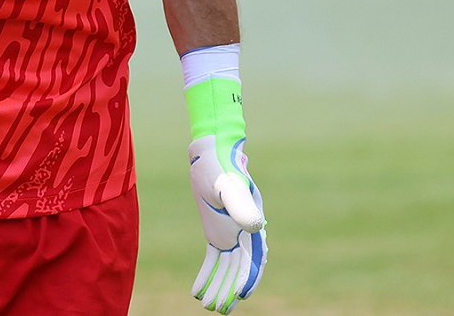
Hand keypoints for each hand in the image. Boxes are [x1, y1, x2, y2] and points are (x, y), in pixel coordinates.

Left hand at [188, 134, 265, 312]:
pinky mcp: (217, 232)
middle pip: (240, 268)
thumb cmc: (220, 167)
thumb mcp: (228, 186)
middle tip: (219, 309)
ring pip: (226, 267)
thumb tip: (255, 227)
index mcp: (252, 224)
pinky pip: (214, 259)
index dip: (248, 277)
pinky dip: (208, 274)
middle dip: (230, 289)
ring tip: (209, 306)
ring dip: (219, 286)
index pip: (254, 258)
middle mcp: (245, 232)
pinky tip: (197, 291)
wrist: (210, 152)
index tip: (241, 296)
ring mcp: (231, 233)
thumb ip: (241, 205)